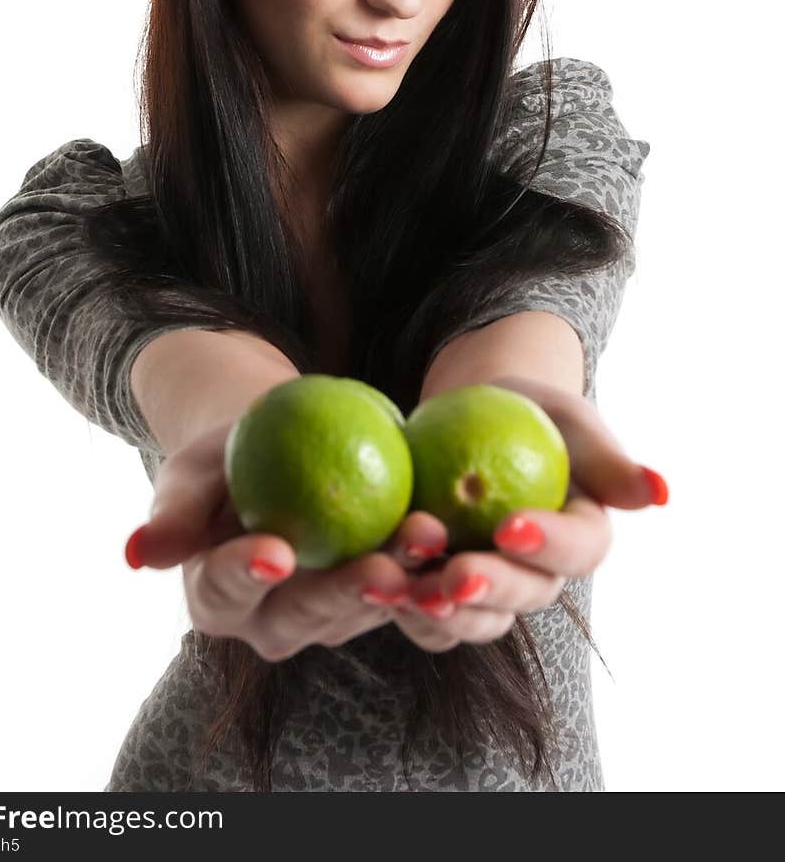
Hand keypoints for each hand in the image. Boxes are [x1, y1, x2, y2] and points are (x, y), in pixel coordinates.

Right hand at [123, 417, 449, 661]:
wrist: (277, 447)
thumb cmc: (223, 454)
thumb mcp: (192, 469)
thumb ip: (173, 512)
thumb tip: (135, 555)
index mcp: (214, 599)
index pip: (225, 591)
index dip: (246, 576)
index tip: (274, 551)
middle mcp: (270, 624)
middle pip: (306, 614)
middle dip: (345, 593)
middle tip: (378, 565)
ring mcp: (327, 617)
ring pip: (365, 606)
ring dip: (402, 576)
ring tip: (427, 537)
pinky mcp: (373, 598)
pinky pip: (404, 588)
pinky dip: (428, 565)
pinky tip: (454, 534)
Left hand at [384, 372, 668, 652]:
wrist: (469, 415)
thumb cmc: (527, 409)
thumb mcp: (566, 416)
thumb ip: (608, 456)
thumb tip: (661, 492)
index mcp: (582, 538)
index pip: (577, 551)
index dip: (547, 544)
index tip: (509, 525)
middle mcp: (541, 576)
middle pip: (524, 597)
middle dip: (489, 588)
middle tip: (455, 573)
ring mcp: (492, 591)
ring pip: (474, 620)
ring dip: (439, 610)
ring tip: (403, 588)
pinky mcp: (442, 594)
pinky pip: (425, 614)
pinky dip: (397, 604)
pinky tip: (368, 584)